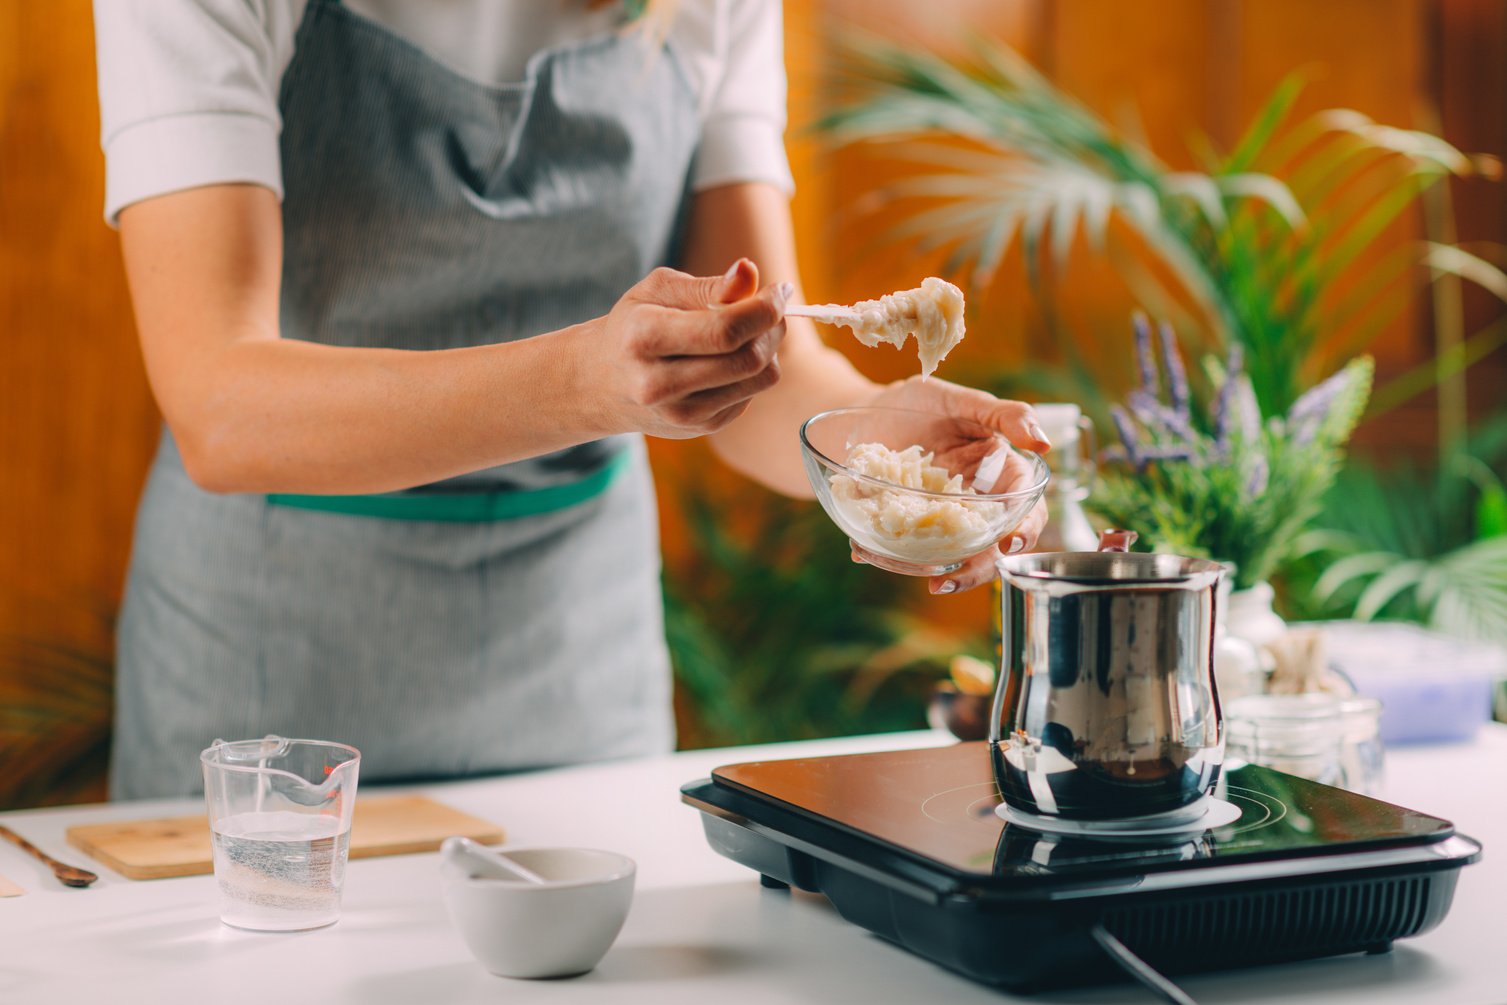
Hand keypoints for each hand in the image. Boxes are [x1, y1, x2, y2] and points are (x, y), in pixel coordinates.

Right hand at [584, 259, 788, 438]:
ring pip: (758, 380)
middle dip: (772, 328)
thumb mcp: (658, 291)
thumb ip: (707, 285)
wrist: (601, 383)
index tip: (780, 290)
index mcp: (644, 338)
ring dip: (769, 350)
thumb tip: (750, 273)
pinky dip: (752, 372)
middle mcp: (659, 384)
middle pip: (747, 359)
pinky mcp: (700, 428)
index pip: (724, 330)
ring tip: (753, 330)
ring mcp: (681, 414)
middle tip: (771, 308)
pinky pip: (751, 395)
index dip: (764, 309)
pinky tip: (729, 359)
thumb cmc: (634, 325)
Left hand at [853, 376, 1051, 595]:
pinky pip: (905, 549)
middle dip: (977, 570)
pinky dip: (886, 555)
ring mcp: (939, 518)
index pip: (1023, 507)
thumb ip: (1005, 416)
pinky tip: (863, 552)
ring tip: (920, 577)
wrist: (864, 413)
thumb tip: (1043, 444)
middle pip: (991, 546)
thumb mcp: (961, 401)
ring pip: (951, 557)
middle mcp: (973, 503)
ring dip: (933, 571)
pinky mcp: (906, 525)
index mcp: (997, 474)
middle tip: (950, 580)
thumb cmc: (919, 403)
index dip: (1024, 529)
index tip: (1009, 543)